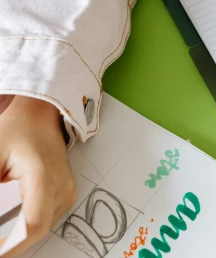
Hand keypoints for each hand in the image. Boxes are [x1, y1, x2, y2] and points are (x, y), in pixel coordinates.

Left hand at [0, 96, 76, 256]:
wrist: (40, 113)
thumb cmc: (15, 129)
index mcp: (44, 177)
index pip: (32, 226)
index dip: (10, 248)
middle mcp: (61, 186)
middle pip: (36, 230)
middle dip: (10, 245)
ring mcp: (67, 190)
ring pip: (41, 227)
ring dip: (17, 237)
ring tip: (0, 239)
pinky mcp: (65, 192)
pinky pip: (46, 218)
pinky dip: (26, 227)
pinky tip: (10, 228)